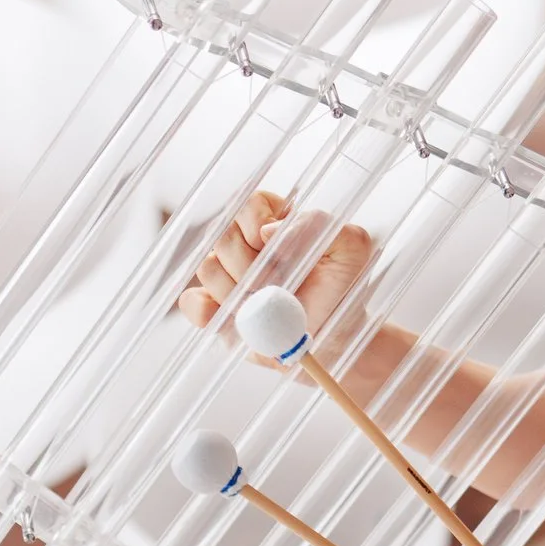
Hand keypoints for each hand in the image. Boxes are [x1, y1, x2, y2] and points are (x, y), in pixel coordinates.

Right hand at [175, 190, 372, 341]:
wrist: (337, 341)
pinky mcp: (215, 310)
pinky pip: (192, 303)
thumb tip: (268, 230)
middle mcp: (245, 245)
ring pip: (208, 270)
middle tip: (279, 287)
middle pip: (224, 238)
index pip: (248, 205)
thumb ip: (322, 226)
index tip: (279, 252)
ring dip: (239, 293)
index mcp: (275, 221)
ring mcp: (227, 277)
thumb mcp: (353, 252)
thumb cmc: (344, 291)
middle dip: (251, 267)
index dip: (257, 227)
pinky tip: (238, 322)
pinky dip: (208, 313)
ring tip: (269, 307)